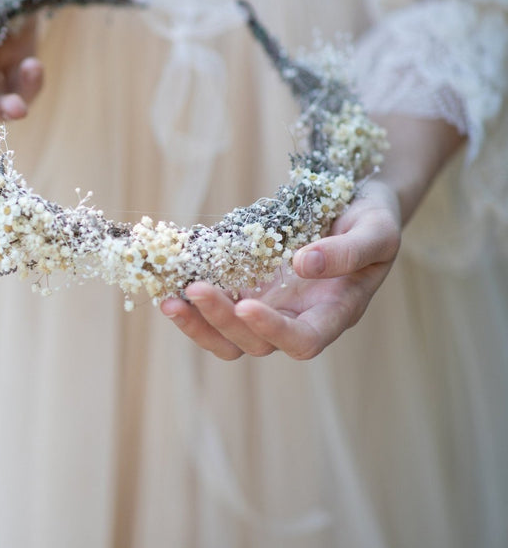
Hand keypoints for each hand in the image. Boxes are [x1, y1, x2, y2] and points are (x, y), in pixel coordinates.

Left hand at [160, 178, 401, 360]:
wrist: (359, 203)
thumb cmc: (375, 218)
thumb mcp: (377, 229)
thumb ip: (349, 251)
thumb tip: (305, 265)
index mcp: (336, 312)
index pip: (303, 341)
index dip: (274, 331)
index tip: (247, 305)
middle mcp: (299, 317)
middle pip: (256, 344)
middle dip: (223, 321)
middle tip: (196, 288)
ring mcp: (272, 307)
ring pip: (229, 338)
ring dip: (199, 324)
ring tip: (170, 300)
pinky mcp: (250, 288)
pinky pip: (218, 308)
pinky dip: (194, 303)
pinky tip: (171, 283)